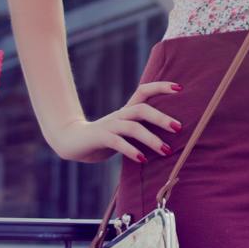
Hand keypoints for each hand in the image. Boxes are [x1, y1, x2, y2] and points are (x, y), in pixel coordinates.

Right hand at [46, 80, 183, 163]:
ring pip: (133, 127)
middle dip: (162, 117)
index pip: (144, 91)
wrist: (69, 141)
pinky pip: (117, 143)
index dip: (161, 87)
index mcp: (126, 111)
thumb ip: (140, 133)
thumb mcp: (123, 134)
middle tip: (179, 127)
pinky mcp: (99, 138)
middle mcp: (119, 115)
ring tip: (167, 151)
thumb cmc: (101, 139)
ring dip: (152, 139)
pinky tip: (143, 160)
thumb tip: (169, 140)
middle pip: (142, 108)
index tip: (179, 88)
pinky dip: (132, 151)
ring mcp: (109, 125)